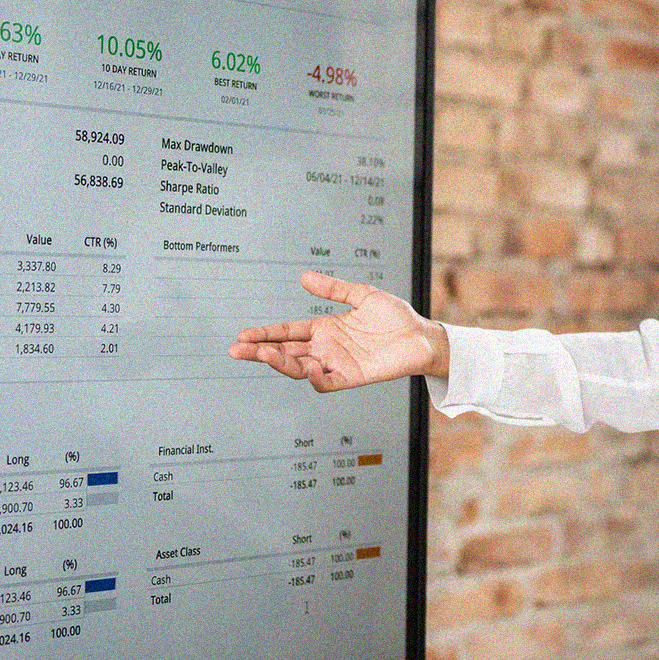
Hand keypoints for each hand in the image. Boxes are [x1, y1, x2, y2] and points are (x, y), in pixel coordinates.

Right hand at [228, 271, 448, 391]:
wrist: (422, 336)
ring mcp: (337, 364)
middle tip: (236, 350)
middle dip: (259, 351)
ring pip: (299, 368)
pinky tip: (306, 367)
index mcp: (324, 329)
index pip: (287, 332)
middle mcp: (326, 348)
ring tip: (264, 354)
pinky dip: (314, 378)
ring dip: (280, 362)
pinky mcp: (352, 377)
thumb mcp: (362, 294)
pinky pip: (327, 383)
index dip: (265, 334)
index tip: (243, 335)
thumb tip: (304, 277)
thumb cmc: (395, 317)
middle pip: (285, 352)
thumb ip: (333, 288)